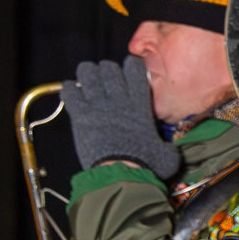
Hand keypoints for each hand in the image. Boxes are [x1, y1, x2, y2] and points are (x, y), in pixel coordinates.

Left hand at [62, 57, 180, 179]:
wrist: (121, 173)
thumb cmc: (146, 164)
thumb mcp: (166, 155)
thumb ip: (167, 146)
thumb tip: (169, 149)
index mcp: (140, 104)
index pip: (134, 69)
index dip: (131, 66)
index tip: (129, 73)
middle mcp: (118, 99)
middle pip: (108, 68)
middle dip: (106, 70)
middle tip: (106, 80)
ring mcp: (97, 105)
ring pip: (87, 73)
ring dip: (87, 75)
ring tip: (88, 82)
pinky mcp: (80, 115)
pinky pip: (70, 91)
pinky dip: (69, 89)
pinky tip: (72, 94)